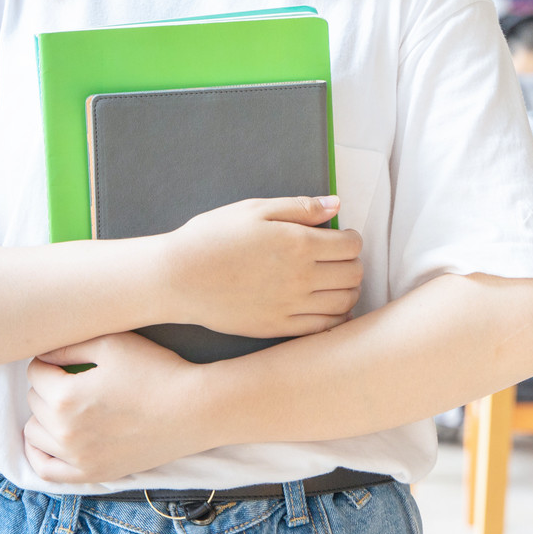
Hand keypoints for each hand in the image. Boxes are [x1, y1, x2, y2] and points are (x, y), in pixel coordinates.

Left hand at [24, 333, 204, 483]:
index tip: (62, 358)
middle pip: (35, 402)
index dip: (48, 360)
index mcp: (66, 396)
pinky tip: (48, 440)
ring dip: (43, 416)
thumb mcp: (113, 344)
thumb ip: (70, 346)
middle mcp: (65, 431)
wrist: (193, 409)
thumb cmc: (156, 370)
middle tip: (69, 377)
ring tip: (63, 405)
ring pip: (35, 434)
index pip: (36, 373)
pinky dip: (39, 453)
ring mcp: (78, 458)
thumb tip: (43, 354)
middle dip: (47, 386)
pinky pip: (47, 470)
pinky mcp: (92, 473)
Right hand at [158, 196, 362, 336]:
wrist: (179, 278)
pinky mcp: (279, 328)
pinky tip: (327, 306)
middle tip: (338, 258)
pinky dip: (335, 317)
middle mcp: (301, 277)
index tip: (341, 236)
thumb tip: (337, 205)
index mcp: (299, 243)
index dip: (352, 238)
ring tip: (335, 280)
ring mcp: (291, 306)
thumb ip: (300, 207)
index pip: (351, 245)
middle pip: (353, 274)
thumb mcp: (255, 210)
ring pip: (344, 302)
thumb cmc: (213, 237)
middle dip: (352, 262)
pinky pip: (324, 328)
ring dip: (349, 290)